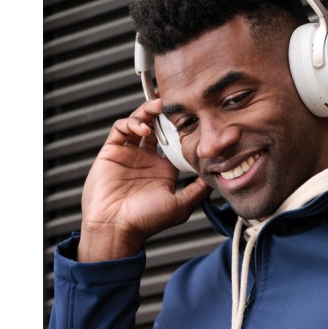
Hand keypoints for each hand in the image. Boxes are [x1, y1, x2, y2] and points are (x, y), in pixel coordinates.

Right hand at [77, 98, 210, 261]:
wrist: (116, 228)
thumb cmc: (146, 222)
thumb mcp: (181, 206)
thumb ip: (198, 191)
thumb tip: (216, 178)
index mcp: (163, 170)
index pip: (174, 140)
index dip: (181, 128)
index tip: (192, 117)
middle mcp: (146, 159)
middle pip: (156, 126)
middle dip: (164, 112)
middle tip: (174, 100)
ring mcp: (128, 153)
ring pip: (138, 121)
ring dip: (148, 111)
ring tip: (159, 106)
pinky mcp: (112, 151)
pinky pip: (120, 128)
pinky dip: (132, 123)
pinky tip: (143, 128)